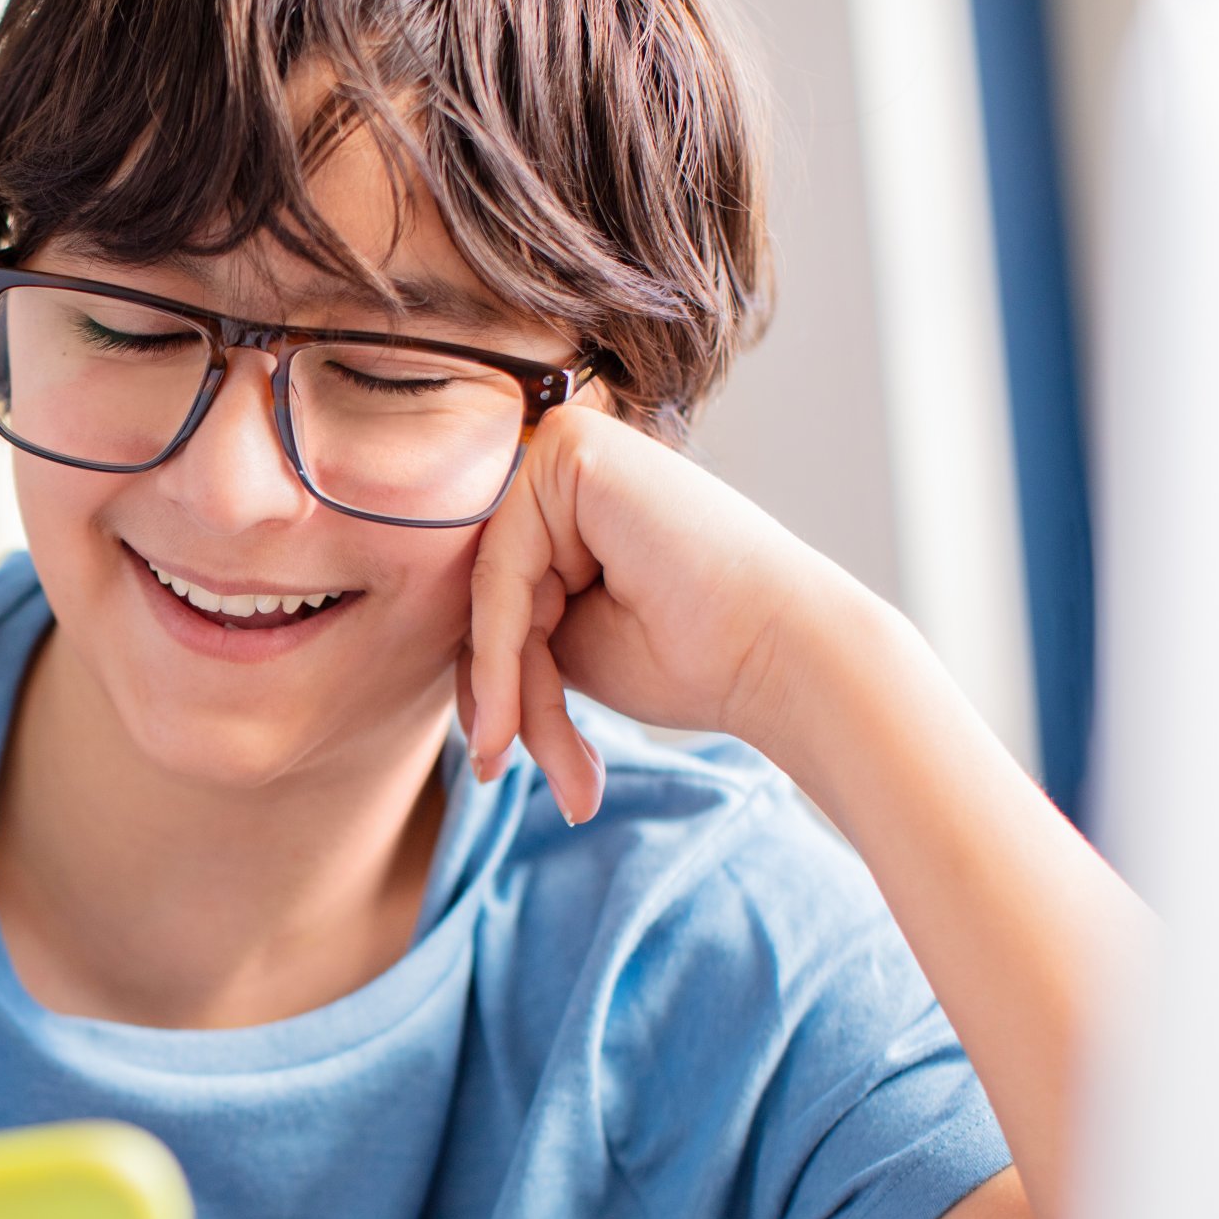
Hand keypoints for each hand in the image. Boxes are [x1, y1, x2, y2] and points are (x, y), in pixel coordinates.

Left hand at [457, 403, 864, 823]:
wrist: (781, 658)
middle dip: (501, 695)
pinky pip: (500, 573)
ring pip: (490, 593)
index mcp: (567, 502)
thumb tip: (437, 658)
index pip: (491, 595)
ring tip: (535, 764)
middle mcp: (563, 461)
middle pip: (487, 593)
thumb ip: (501, 634)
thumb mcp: (565, 650)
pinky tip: (508, 726)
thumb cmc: (692, 657)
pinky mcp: (574, 451)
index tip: (496, 764)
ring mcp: (567, 446)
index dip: (488, 685)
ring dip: (510, 692)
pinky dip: (499, 655)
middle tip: (505, 772)